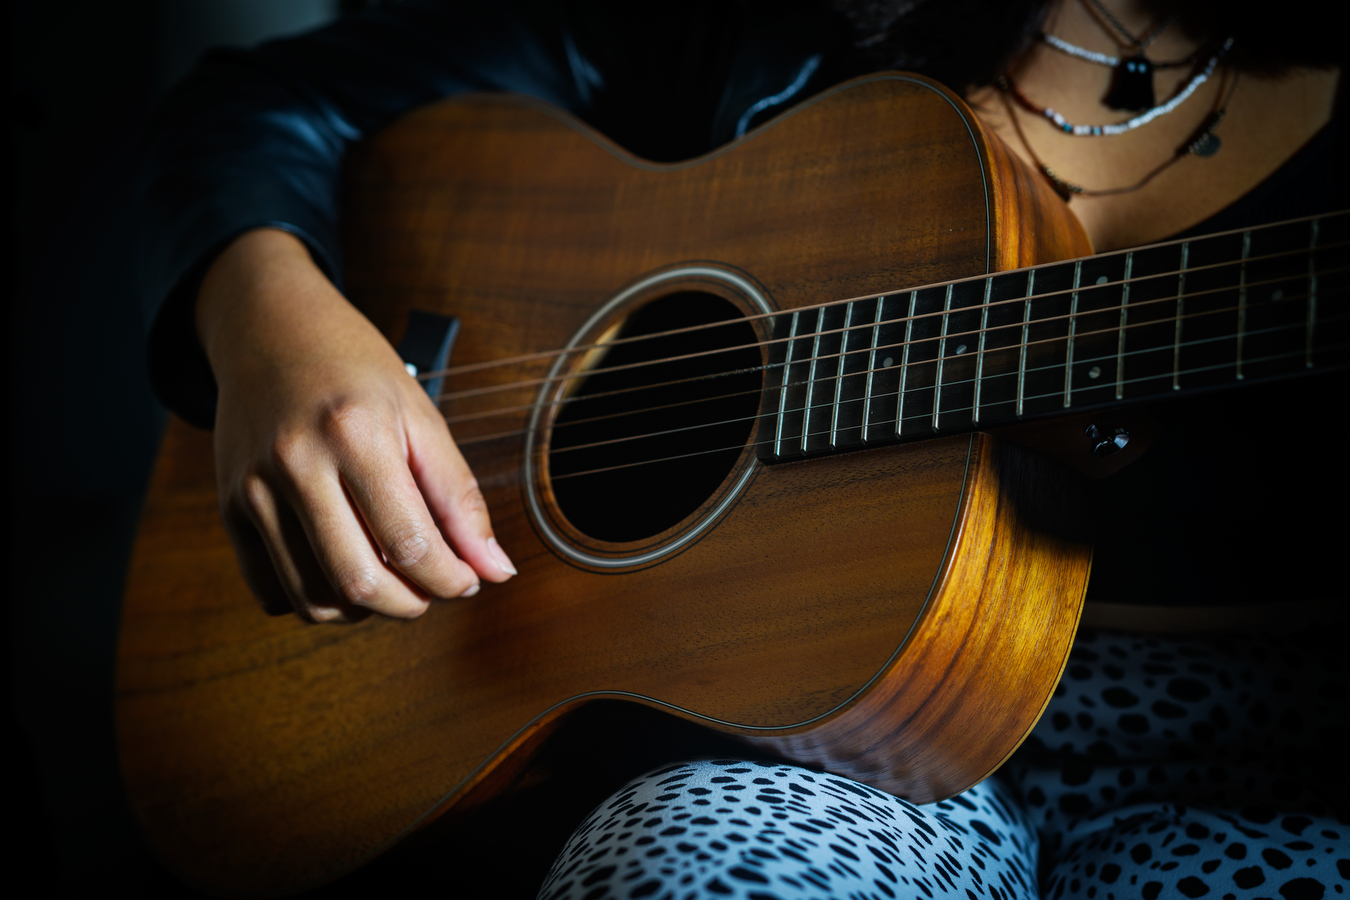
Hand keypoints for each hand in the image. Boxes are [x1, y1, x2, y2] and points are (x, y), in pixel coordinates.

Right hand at [197, 227, 514, 621]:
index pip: (410, 543)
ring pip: (312, 598)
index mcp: (356, 434)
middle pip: (358, 582)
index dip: (450, 578)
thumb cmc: (354, 371)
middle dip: (410, 606)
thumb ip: (460, 498)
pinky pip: (272, 589)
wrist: (270, 329)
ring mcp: (253, 488)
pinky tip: (342, 571)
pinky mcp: (227, 507)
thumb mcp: (421, 417)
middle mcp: (296, 463)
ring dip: (364, 610)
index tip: (467, 580)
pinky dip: (314, 601)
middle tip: (431, 590)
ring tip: (390, 580)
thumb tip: (495, 570)